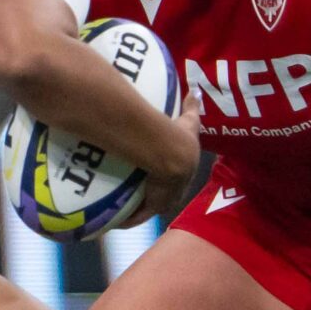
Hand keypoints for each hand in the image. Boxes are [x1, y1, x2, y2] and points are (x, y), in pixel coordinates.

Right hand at [116, 85, 203, 228]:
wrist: (170, 154)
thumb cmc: (178, 136)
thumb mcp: (187, 121)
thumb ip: (191, 108)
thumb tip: (195, 90)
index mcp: (185, 170)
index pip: (178, 177)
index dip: (170, 177)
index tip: (159, 174)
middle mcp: (177, 189)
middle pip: (163, 194)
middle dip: (154, 194)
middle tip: (136, 188)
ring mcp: (164, 199)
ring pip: (149, 206)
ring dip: (138, 206)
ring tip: (121, 202)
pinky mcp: (151, 206)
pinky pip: (136, 216)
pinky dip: (127, 218)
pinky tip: (115, 218)